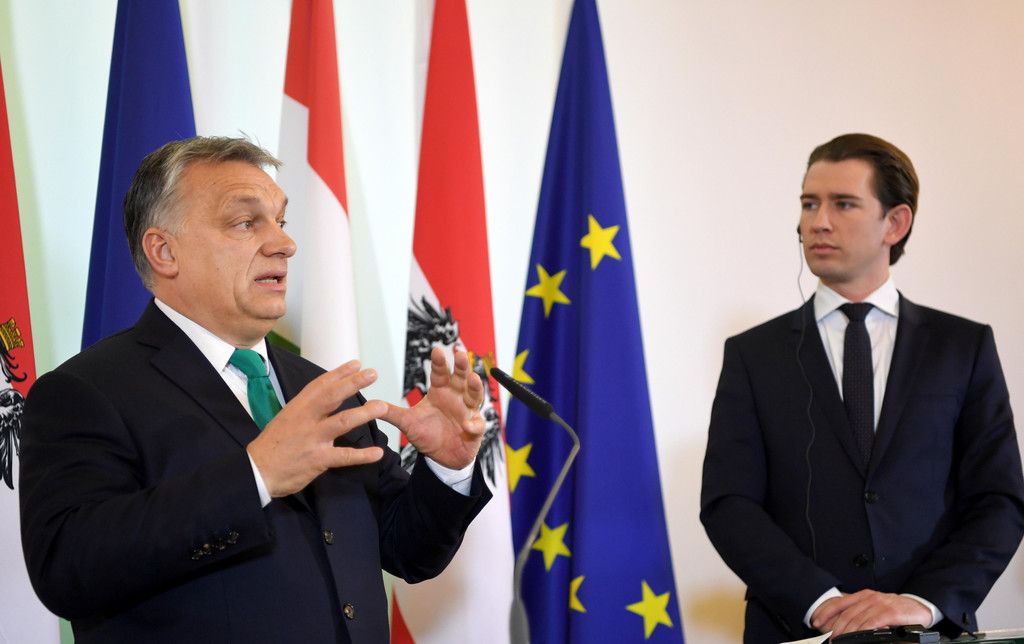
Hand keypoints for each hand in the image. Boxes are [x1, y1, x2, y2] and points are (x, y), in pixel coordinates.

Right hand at [247, 360, 385, 496]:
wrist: (256, 472)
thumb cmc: (272, 446)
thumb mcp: (285, 419)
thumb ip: (306, 410)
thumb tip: (325, 400)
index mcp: (297, 408)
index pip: (320, 385)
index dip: (339, 373)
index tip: (356, 364)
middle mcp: (306, 420)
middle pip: (332, 397)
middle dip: (353, 383)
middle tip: (372, 374)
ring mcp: (313, 439)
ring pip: (342, 422)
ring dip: (363, 413)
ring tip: (382, 406)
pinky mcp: (318, 459)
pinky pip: (344, 456)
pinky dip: (362, 455)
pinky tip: (377, 453)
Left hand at [379, 346, 484, 468]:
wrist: (442, 457)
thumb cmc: (427, 434)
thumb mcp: (408, 423)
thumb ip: (392, 413)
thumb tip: (370, 404)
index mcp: (440, 391)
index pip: (440, 373)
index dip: (439, 362)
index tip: (437, 350)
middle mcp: (456, 397)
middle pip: (461, 377)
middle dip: (461, 366)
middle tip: (459, 354)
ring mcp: (467, 411)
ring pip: (474, 395)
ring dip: (475, 387)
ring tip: (474, 379)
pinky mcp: (475, 428)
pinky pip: (477, 424)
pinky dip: (474, 424)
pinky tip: (468, 425)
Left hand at [811, 590, 931, 637]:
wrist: (919, 606)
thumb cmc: (895, 610)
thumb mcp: (874, 609)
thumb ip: (860, 614)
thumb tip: (842, 626)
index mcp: (862, 595)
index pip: (838, 603)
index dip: (825, 613)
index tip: (815, 622)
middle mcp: (869, 597)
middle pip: (846, 614)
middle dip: (836, 628)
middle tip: (830, 639)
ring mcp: (880, 603)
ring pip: (857, 619)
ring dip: (847, 632)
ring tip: (841, 641)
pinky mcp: (890, 611)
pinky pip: (872, 623)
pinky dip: (863, 631)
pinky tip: (858, 637)